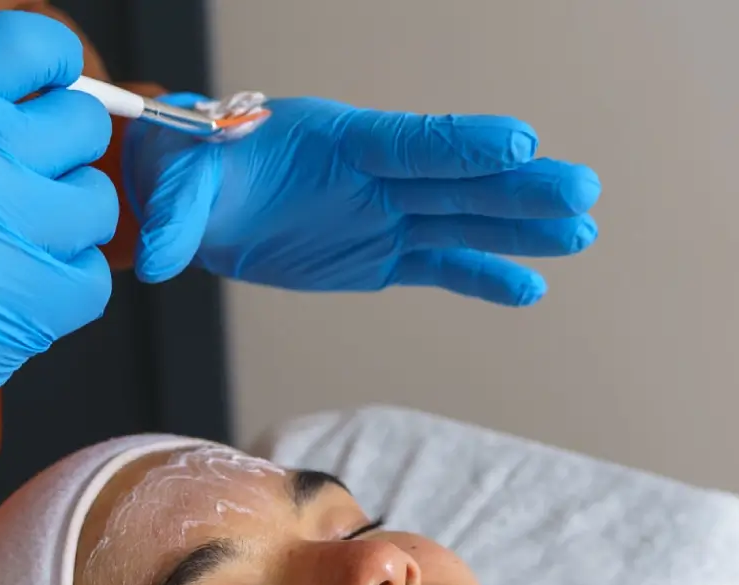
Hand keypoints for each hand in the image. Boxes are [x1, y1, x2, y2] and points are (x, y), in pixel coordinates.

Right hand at [0, 13, 116, 482]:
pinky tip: (17, 287)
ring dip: (66, 221)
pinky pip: (94, 279)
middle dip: (62, 148)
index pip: (30, 45)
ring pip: (96, 203)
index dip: (55, 62)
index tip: (55, 83)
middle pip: (82, 124)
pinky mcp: (29, 311)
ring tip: (13, 240)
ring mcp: (3, 242)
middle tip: (29, 175)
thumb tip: (24, 92)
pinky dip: (66, 285)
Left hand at [124, 96, 599, 304]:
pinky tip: (529, 287)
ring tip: (581, 231)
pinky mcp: (381, 256)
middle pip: (456, 182)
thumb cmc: (192, 172)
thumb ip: (175, 213)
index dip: (462, 146)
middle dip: (517, 189)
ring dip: (519, 229)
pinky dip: (482, 277)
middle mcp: (374, 176)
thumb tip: (156, 256)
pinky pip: (439, 266)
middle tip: (582, 192)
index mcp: (337, 143)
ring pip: (462, 223)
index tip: (519, 144)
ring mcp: (384, 216)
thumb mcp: (176, 184)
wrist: (201, 202)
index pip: (409, 143)